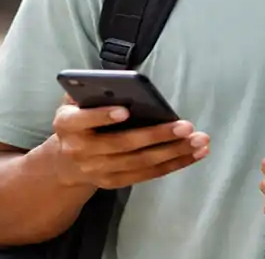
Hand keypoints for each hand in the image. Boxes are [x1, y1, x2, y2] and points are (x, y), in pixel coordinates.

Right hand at [50, 96, 209, 189]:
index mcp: (67, 125)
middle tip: (185, 126)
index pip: (84, 121)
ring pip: (140, 162)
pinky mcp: (114, 182)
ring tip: (199, 140)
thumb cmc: (79, 119)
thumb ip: (88, 90)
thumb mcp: (73, 102)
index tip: (125, 110)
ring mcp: (98, 170)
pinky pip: (148, 174)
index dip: (103, 116)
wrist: (65, 160)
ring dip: (174, 152)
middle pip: (122, 144)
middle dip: (156, 135)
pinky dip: (174, 164)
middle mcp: (80, 151)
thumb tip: (113, 83)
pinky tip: (194, 153)